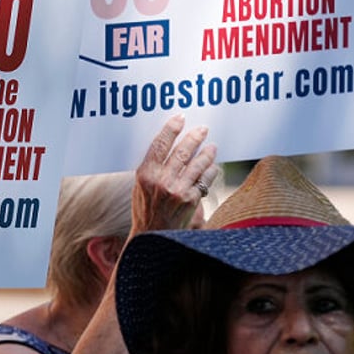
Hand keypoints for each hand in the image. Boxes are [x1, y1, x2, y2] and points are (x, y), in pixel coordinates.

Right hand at [131, 115, 218, 233]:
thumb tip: (170, 146)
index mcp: (145, 174)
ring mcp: (177, 190)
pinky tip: (213, 166)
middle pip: (182, 151)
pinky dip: (210, 171)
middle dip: (194, 137)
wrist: (152, 235)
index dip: (171, 129)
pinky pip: (204, 180)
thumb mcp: (140, 186)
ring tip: (212, 146)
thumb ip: (153, 167)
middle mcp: (161, 180)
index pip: (160, 144)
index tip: (180, 118)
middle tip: (202, 129)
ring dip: (207, 152)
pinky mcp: (190, 200)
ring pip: (197, 164)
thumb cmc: (145, 208)